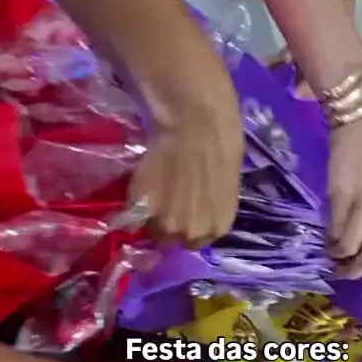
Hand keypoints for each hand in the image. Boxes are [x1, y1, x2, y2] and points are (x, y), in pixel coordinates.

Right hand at [129, 71, 243, 248]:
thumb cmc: (222, 139)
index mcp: (218, 226)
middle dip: (171, 221)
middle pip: (174, 238)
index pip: (199, 240)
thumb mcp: (227, 180)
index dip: (190, 224)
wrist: (194, 120)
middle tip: (167, 197)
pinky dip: (137, 200)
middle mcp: (192, 233)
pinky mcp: (139, 207)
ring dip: (152, 213)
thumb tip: (201, 202)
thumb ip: (213, 203)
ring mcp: (164, 224)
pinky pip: (134, 211)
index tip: (185, 210)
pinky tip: (144, 179)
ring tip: (155, 188)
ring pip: (153, 227)